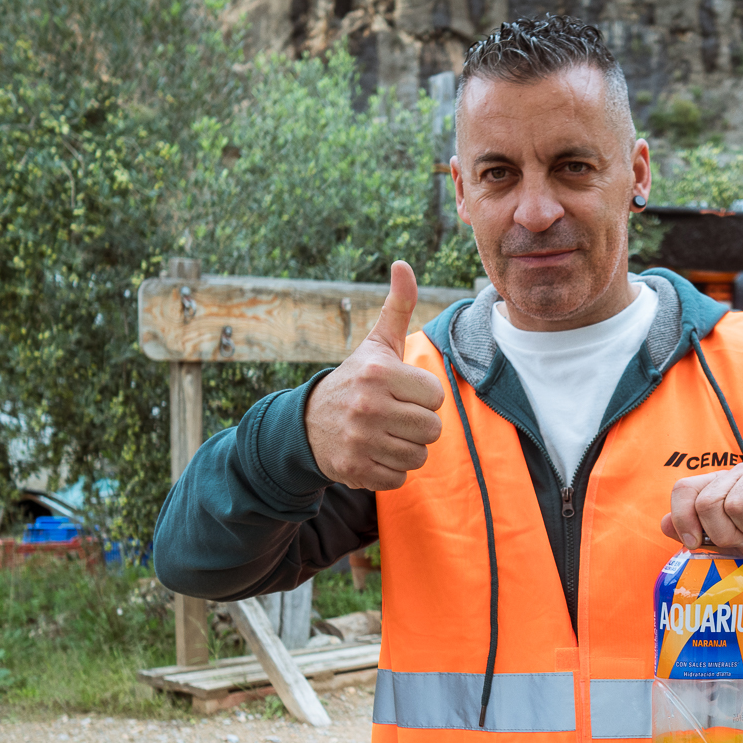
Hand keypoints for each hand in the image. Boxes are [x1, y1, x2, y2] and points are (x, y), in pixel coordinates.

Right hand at [304, 261, 444, 489]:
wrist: (307, 424)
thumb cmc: (356, 381)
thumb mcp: (376, 344)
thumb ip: (398, 306)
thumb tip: (403, 264)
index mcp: (379, 373)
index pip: (435, 397)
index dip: (423, 397)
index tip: (401, 393)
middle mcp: (368, 406)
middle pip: (432, 429)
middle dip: (418, 425)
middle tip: (395, 416)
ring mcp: (360, 440)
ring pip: (419, 456)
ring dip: (406, 448)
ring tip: (384, 434)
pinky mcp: (355, 470)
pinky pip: (400, 478)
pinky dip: (391, 470)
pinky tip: (374, 453)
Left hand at [660, 463, 742, 566]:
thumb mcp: (729, 542)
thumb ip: (698, 533)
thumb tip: (664, 525)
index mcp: (718, 484)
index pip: (684, 489)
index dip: (682, 518)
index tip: (693, 543)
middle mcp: (737, 474)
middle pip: (708, 503)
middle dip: (721, 534)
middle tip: (741, 541)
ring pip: (737, 507)